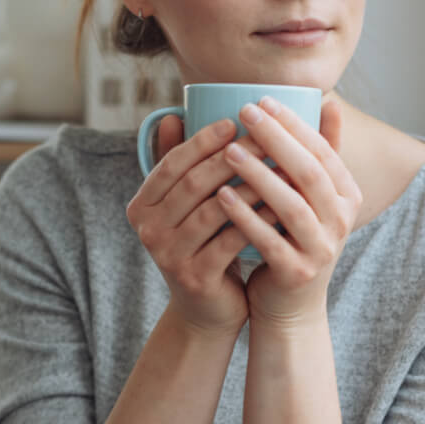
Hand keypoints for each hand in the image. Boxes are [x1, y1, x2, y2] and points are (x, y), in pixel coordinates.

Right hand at [126, 114, 278, 336]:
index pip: (172, 163)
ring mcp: (167, 255)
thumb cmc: (204, 243)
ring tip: (279, 166)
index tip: (235, 120)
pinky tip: (282, 204)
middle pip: (193, 183)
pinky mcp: (194, 277)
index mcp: (142, 205)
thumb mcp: (187, 204)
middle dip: (232, 156)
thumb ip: (180, 163)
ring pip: (214, 209)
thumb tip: (173, 113)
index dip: (202, 140)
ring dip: (250, 184)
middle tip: (266, 137)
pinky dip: (257, 218)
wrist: (208, 309)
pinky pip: (230, 238)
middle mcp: (147, 229)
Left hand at [215, 97, 362, 325]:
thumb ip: (319, 154)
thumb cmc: (293, 237)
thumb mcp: (312, 197)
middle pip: (309, 172)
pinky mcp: (297, 273)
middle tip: (244, 112)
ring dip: (259, 174)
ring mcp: (321, 249)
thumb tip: (328, 102)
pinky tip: (221, 195)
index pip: (322, 150)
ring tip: (228, 150)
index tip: (263, 99)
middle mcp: (341, 221)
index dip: (294, 124)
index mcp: (346, 195)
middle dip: (276, 139)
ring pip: (291, 205)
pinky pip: (269, 240)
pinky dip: (245, 216)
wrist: (290, 305)